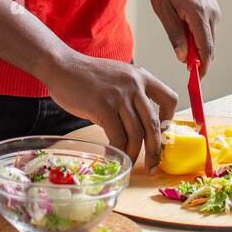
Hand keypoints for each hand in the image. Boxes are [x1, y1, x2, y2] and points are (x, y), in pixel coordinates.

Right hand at [42, 52, 177, 172]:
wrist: (62, 66)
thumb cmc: (87, 75)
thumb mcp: (117, 76)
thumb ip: (131, 93)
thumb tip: (139, 124)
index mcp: (141, 76)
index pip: (170, 98)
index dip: (168, 119)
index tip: (160, 132)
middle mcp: (134, 85)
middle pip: (153, 124)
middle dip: (155, 149)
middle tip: (153, 165)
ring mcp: (119, 96)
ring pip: (136, 133)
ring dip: (134, 152)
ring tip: (129, 160)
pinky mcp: (103, 107)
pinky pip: (117, 136)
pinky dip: (118, 149)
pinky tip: (114, 154)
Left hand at [149, 0, 219, 76]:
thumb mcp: (162, 9)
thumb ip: (174, 34)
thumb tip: (183, 56)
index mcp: (198, 12)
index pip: (206, 47)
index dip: (203, 65)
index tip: (196, 78)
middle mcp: (211, 12)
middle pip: (209, 45)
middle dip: (198, 57)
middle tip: (183, 63)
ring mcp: (214, 9)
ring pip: (209, 37)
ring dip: (197, 44)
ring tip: (179, 36)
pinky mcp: (213, 7)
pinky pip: (208, 28)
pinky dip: (199, 34)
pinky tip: (184, 27)